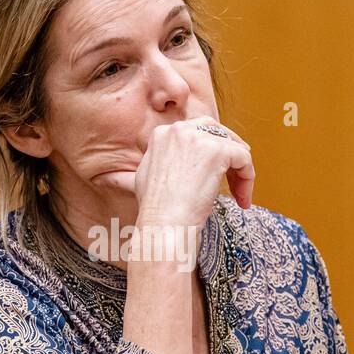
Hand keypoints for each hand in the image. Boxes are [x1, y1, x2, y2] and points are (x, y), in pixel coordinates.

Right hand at [131, 116, 254, 229]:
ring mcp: (199, 138)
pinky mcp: (218, 150)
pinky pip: (244, 159)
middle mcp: (180, 130)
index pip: (197, 132)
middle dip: (229, 155)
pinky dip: (248, 179)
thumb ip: (132, 173)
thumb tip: (105, 178)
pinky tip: (242, 200)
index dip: (210, 154)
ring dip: (241, 172)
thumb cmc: (153, 211)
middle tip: (236, 180)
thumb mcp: (138, 184)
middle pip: (217, 132)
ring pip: (234, 147)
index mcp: (162, 134)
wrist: (164, 224)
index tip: (214, 177)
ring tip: (240, 197)